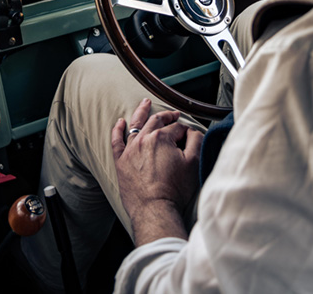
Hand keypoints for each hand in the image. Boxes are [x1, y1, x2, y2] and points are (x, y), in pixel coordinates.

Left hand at [111, 98, 202, 244]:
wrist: (155, 210)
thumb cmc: (175, 189)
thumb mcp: (194, 163)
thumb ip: (196, 141)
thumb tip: (192, 131)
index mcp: (162, 137)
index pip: (177, 128)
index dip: (186, 131)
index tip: (190, 137)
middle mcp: (143, 139)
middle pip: (156, 122)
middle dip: (167, 116)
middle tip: (173, 115)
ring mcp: (130, 150)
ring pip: (135, 125)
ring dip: (141, 112)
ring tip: (145, 103)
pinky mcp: (120, 162)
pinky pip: (116, 141)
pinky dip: (117, 130)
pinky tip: (120, 122)